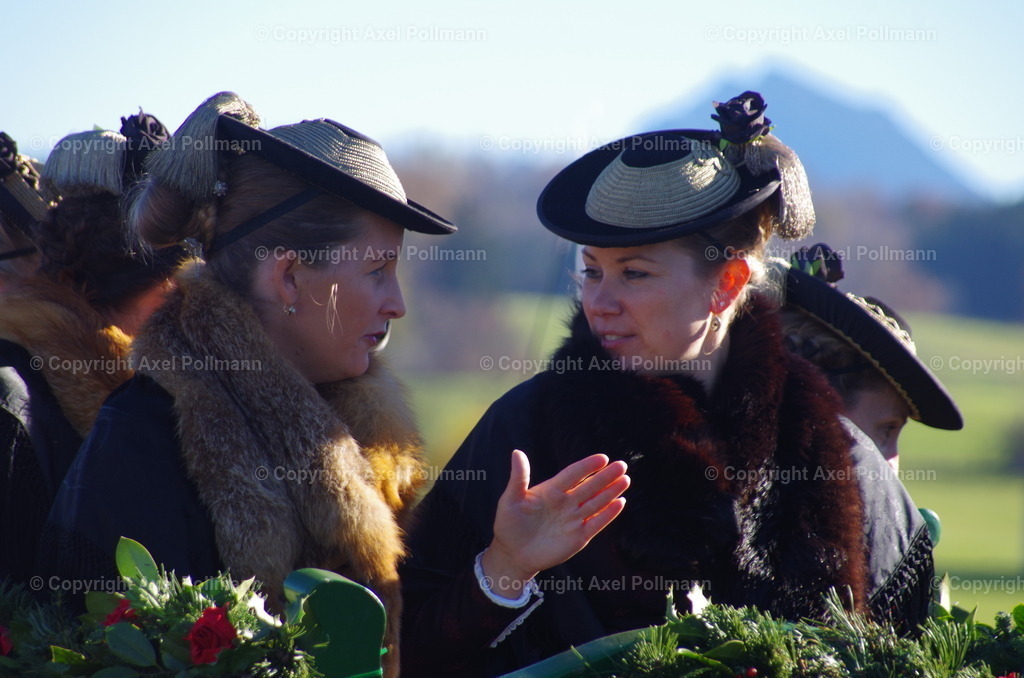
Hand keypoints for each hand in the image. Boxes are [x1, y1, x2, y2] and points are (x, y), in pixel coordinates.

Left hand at [482, 450, 628, 597]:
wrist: (512, 554)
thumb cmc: (509, 524)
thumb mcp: (510, 499)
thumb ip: (519, 477)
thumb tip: (517, 452)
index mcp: (551, 490)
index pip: (573, 474)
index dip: (587, 466)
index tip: (602, 458)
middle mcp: (566, 502)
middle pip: (590, 487)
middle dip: (606, 476)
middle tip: (621, 465)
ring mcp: (574, 519)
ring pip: (597, 502)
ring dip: (611, 492)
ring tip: (625, 480)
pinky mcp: (579, 536)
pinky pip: (597, 523)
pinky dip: (609, 514)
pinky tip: (620, 502)